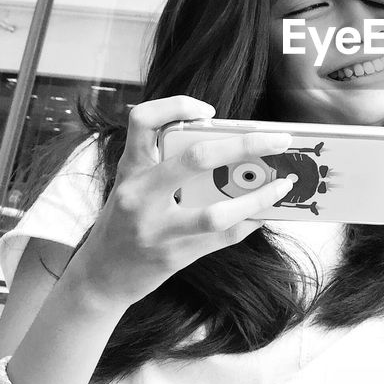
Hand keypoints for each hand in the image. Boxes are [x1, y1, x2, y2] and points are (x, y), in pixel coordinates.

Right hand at [67, 96, 296, 307]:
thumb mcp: (136, 187)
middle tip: (279, 140)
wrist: (100, 277)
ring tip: (283, 185)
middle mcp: (139, 195)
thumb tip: (234, 154)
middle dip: (246, 145)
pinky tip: (264, 214)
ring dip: (258, 197)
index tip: (209, 112)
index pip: (142, 120)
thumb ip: (170, 167)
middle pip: (198, 159)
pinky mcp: (172, 256)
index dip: (177, 106)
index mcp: (131, 170)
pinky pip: (222, 237)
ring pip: (216, 212)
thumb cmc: (126, 222)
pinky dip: (248, 222)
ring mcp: (156, 230)